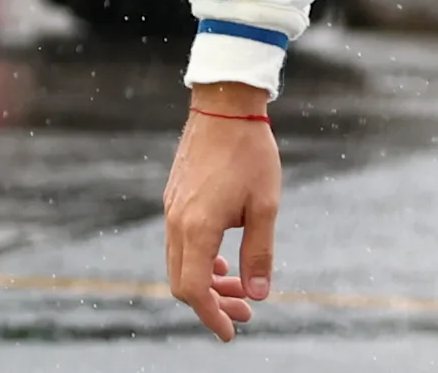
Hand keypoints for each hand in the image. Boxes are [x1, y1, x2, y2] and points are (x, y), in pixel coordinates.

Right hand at [163, 83, 279, 341]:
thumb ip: (260, 252)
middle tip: (246, 313)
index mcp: (197, 228)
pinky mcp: (174, 198)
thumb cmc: (250, 152)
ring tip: (240, 289)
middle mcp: (176, 222)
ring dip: (207, 282)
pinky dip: (199, 261)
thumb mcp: (266, 206)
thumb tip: (258, 294)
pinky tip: (223, 262)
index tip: (231, 332)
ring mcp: (172, 209)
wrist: (224, 105)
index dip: (212, 316)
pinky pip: (179, 243)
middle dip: (214, 304)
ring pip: (180, 263)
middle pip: (183, 282)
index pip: (193, 290)